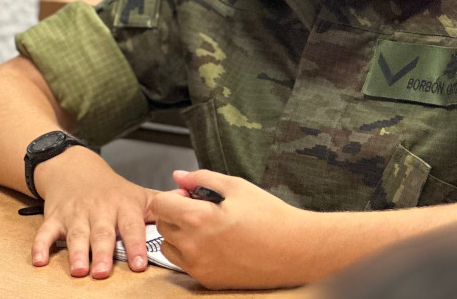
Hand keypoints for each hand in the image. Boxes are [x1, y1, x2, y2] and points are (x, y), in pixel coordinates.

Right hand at [30, 146, 157, 278]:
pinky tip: (39, 261)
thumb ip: (166, 204)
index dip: (136, 245)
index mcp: (124, 206)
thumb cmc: (114, 190)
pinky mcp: (55, 218)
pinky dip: (40, 246)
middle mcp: (100, 210)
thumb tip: (195, 204)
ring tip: (78, 270)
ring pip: (76, 235)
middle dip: (103, 253)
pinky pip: (46, 232)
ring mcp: (76, 214)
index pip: (132, 226)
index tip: (139, 264)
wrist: (77, 170)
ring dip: (76, 253)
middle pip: (102, 233)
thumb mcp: (141, 193)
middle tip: (103, 272)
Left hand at [152, 169, 313, 288]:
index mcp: (199, 218)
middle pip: (162, 225)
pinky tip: (216, 244)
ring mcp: (199, 266)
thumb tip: (179, 176)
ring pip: (169, 246)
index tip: (191, 195)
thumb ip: (203, 178)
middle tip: (203, 209)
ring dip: (180, 235)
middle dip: (176, 214)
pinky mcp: (207, 280)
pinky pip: (185, 263)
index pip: (161, 204)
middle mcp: (193, 245)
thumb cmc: (271, 216)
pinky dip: (192, 252)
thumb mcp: (238, 187)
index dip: (174, 195)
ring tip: (208, 228)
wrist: (296, 249)